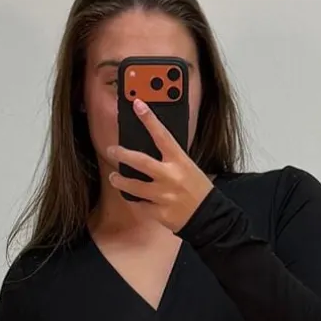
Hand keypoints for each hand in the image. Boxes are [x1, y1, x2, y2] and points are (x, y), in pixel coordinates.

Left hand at [107, 98, 213, 231]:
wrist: (209, 217)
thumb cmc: (199, 190)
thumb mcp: (189, 167)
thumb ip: (171, 159)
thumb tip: (150, 148)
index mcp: (180, 161)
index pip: (162, 135)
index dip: (149, 119)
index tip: (138, 104)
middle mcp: (170, 176)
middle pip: (140, 161)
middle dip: (122, 154)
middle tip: (111, 150)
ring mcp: (163, 196)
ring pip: (134, 186)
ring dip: (120, 181)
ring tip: (114, 177)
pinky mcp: (159, 213)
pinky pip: (140, 205)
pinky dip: (135, 201)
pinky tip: (132, 197)